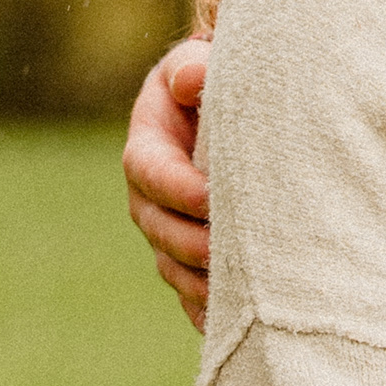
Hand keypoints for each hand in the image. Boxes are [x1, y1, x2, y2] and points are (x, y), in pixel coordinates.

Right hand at [122, 37, 213, 330]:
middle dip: (189, 242)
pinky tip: (235, 320)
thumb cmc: (216, 83)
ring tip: (238, 288)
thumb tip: (189, 80)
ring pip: (173, 266)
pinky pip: (191, 292)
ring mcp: (168, 232)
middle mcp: (150, 197)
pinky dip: (209, 309)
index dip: (176, 187)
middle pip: (158, 228)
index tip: (209, 198)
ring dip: (199, 280)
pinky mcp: (190, 260)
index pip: (149, 171)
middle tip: (225, 250)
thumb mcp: (198, 65)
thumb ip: (193, 68)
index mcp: (148, 148)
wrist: (227, 115)